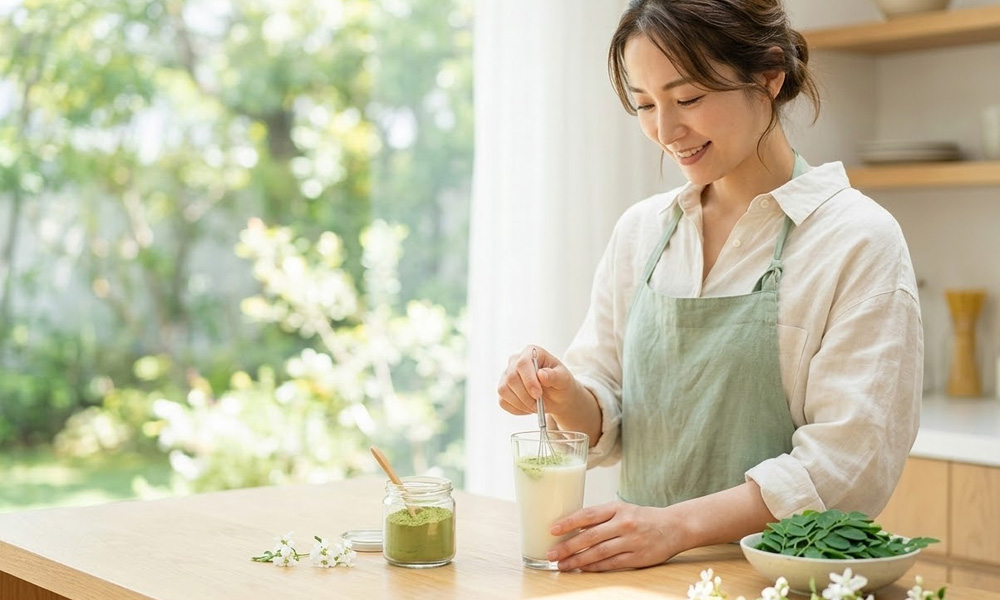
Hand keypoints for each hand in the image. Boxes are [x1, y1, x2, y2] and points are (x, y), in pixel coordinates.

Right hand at [496, 345, 577, 417]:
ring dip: (521, 403)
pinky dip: (516, 409)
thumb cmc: (560, 383)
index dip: (528, 380)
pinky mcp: (503, 389)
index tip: (538, 394)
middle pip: (511, 378)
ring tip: (535, 405)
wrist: (557, 396)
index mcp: (531, 353)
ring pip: (503, 390)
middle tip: (539, 403)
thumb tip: (541, 374)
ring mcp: (507, 376)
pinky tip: (528, 407)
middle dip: (525, 395)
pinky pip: (503, 401)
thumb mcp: (564, 379)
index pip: (522, 363)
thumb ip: (554, 376)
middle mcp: (515, 361)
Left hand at [545, 501, 683, 571]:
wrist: (674, 526)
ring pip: (598, 552)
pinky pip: (611, 564)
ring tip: (563, 565)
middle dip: (568, 546)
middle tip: (552, 554)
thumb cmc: (642, 518)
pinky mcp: (637, 557)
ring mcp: (631, 541)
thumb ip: (600, 517)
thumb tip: (572, 528)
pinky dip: (594, 567)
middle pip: (590, 536)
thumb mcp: (622, 509)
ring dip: (578, 560)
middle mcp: (624, 523)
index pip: (588, 514)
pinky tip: (582, 569)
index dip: (568, 522)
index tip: (553, 530)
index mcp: (617, 508)